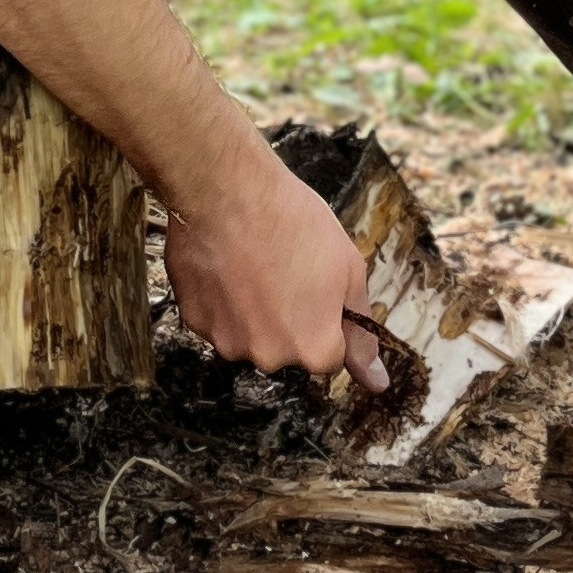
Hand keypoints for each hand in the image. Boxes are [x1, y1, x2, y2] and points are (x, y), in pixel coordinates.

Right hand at [161, 137, 389, 393]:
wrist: (226, 190)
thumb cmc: (292, 222)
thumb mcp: (348, 269)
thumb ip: (360, 331)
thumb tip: (377, 382)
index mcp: (314, 348)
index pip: (330, 354)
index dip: (325, 316)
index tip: (316, 286)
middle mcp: (270, 357)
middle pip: (286, 348)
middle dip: (288, 317)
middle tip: (283, 270)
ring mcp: (228, 342)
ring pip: (249, 335)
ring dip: (252, 310)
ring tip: (252, 264)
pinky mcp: (194, 322)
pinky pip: (216, 320)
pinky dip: (221, 300)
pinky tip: (226, 266)